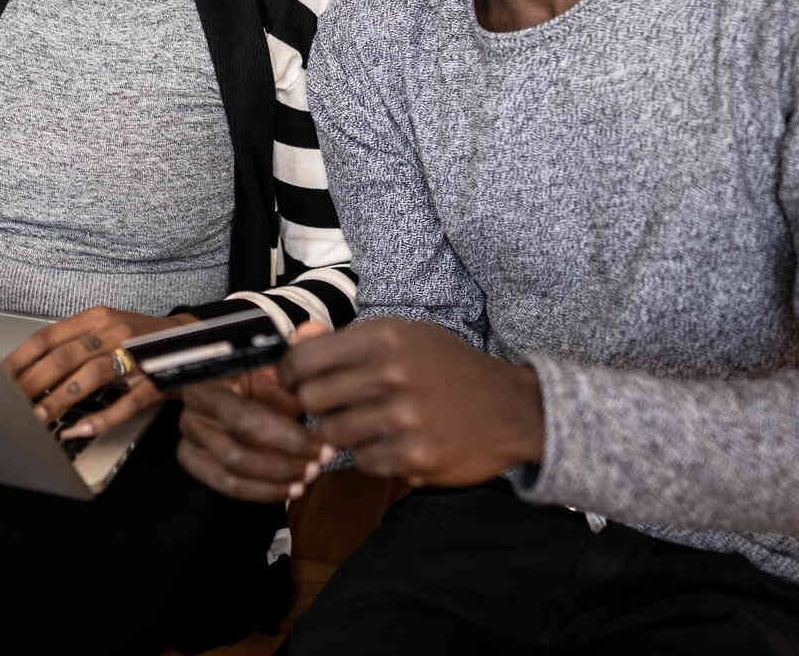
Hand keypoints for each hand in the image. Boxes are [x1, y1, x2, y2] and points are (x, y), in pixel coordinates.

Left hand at [2, 306, 182, 436]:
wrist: (197, 339)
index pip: (48, 337)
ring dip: (59, 400)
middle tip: (10, 405)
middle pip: (64, 357)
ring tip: (37, 420)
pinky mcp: (156, 380)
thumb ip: (74, 344)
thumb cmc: (142, 339)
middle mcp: (115, 331)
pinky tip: (79, 429)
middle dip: (32, 383)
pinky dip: (100, 418)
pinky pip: (126, 402)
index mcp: (97, 318)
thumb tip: (31, 371)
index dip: (20, 359)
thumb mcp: (107, 330)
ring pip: (91, 375)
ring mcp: (137, 355)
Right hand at [176, 320, 329, 502]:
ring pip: (229, 473)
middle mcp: (191, 409)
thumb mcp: (279, 358)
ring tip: (309, 478)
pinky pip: (223, 484)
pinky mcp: (192, 458)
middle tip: (318, 465)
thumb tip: (313, 329)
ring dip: (274, 482)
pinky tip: (289, 490)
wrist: (237, 379)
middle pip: (235, 452)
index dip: (286, 437)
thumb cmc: (262, 370)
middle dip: (283, 463)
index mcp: (209, 379)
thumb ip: (298, 348)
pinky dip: (259, 492)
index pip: (244, 419)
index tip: (322, 445)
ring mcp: (188, 436)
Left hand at [280, 317, 542, 486]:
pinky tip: (393, 443)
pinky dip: (370, 456)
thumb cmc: (447, 368)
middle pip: (311, 401)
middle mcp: (392, 374)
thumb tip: (297, 337)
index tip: (292, 383)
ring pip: (331, 436)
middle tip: (330, 409)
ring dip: (340, 435)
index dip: (288, 375)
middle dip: (314, 408)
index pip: (304, 359)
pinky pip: (363, 462)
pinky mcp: (414, 457)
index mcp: (385, 337)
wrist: (511, 408)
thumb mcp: (403, 337)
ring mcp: (404, 418)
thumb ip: (345, 339)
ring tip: (365, 425)